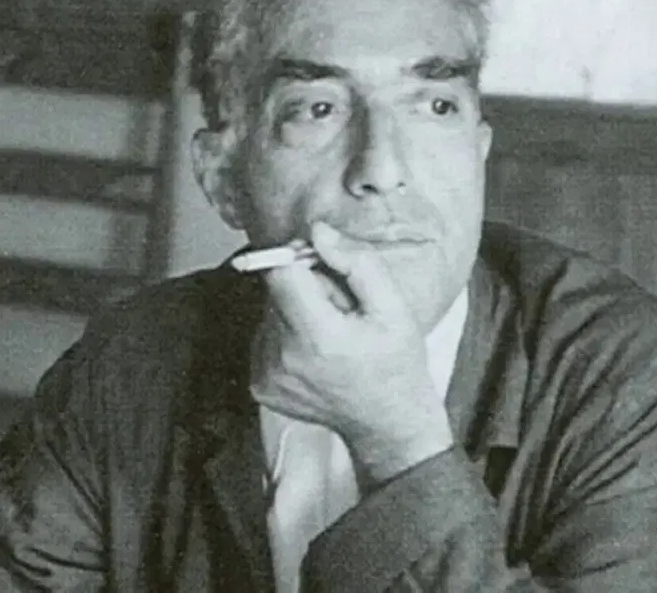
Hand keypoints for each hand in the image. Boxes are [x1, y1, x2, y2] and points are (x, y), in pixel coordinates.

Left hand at [251, 222, 454, 484]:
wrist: (387, 424)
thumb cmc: (396, 363)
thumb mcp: (393, 308)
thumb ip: (357, 263)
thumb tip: (318, 232)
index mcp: (317, 338)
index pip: (280, 273)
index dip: (299, 259)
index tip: (324, 267)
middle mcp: (283, 359)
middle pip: (274, 292)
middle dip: (304, 289)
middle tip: (339, 311)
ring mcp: (267, 376)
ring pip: (268, 313)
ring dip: (294, 313)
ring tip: (330, 335)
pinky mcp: (260, 385)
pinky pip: (264, 338)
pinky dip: (286, 337)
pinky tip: (315, 354)